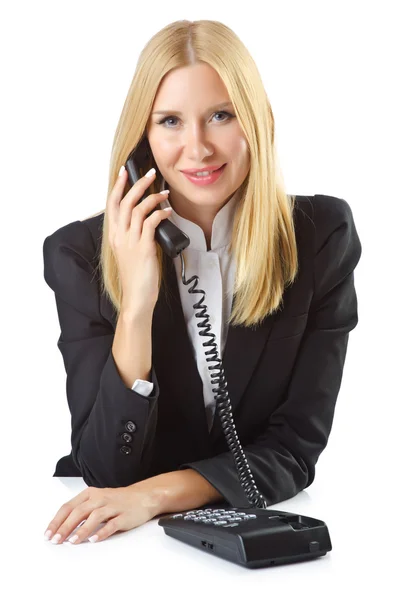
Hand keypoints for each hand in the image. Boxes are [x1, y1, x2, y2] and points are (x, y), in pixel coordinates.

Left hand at [44, 482, 160, 544]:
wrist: (143, 497)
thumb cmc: (117, 501)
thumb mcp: (96, 501)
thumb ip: (81, 511)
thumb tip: (61, 528)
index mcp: (90, 494)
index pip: (68, 506)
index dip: (57, 521)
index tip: (48, 534)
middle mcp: (100, 498)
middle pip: (79, 511)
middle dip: (65, 527)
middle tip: (56, 540)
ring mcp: (112, 506)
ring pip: (94, 516)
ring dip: (81, 530)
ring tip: (72, 542)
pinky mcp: (124, 515)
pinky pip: (111, 524)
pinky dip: (101, 532)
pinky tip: (93, 539)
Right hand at [107, 166, 171, 317]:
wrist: (136, 297)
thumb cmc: (137, 277)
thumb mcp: (131, 252)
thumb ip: (136, 235)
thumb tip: (150, 220)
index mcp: (114, 236)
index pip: (112, 205)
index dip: (118, 186)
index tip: (125, 172)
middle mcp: (119, 236)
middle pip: (124, 201)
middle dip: (137, 183)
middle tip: (150, 173)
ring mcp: (130, 241)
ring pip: (137, 209)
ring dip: (152, 197)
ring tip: (164, 192)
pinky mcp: (143, 248)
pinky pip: (150, 222)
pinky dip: (160, 213)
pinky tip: (168, 212)